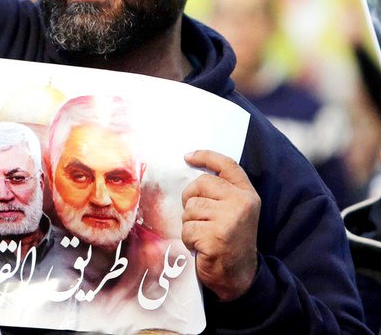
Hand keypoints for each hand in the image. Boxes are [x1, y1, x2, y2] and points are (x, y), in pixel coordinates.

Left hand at [181, 150, 259, 300]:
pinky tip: (202, 247)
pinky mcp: (215, 237)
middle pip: (199, 185)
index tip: (188, 156)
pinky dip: (189, 240)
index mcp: (247, 194)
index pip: (227, 165)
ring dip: (190, 224)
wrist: (240, 277)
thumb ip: (221, 192)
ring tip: (204, 235)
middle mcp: (241, 203)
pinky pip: (187, 229)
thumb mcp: (234, 211)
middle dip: (190, 200)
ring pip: (190, 208)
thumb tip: (191, 169)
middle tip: (199, 218)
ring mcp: (229, 220)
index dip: (206, 156)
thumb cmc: (231, 241)